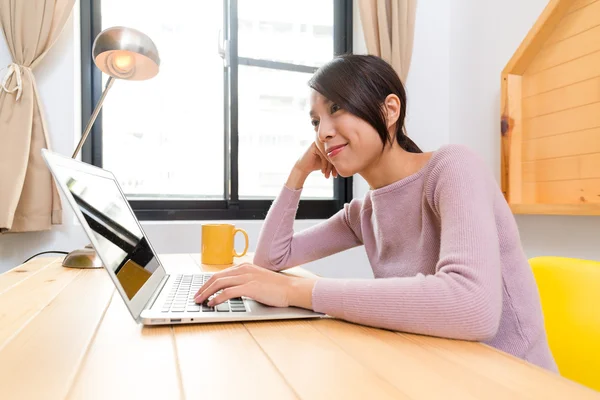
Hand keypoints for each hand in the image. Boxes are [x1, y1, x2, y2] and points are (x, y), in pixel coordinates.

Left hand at [193, 263, 316, 308]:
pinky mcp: (250, 287)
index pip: (220, 273)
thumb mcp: (257, 280)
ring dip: (206, 293)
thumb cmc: (276, 287)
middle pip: (216, 277)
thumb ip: (244, 282)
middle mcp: (243, 269)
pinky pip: (228, 292)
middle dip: (203, 288)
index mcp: (244, 267)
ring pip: (219, 283)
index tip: (200, 291)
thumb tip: (230, 291)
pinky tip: (212, 303)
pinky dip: (217, 298)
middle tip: (195, 297)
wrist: (291, 289)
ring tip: (200, 301)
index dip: (208, 283)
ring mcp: (246, 277)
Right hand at [295, 142, 337, 178]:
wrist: (304, 166)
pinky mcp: (315, 146)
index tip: (337, 175)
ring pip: (329, 156)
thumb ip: (337, 161)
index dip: (338, 165)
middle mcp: (327, 142)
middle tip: (334, 176)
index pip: (339, 154)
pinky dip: (324, 165)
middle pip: (335, 154)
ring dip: (329, 168)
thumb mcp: (330, 163)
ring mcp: (321, 143)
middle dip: (334, 167)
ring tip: (329, 176)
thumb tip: (350, 165)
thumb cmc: (318, 165)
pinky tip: (323, 172)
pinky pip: (323, 155)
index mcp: (332, 145)